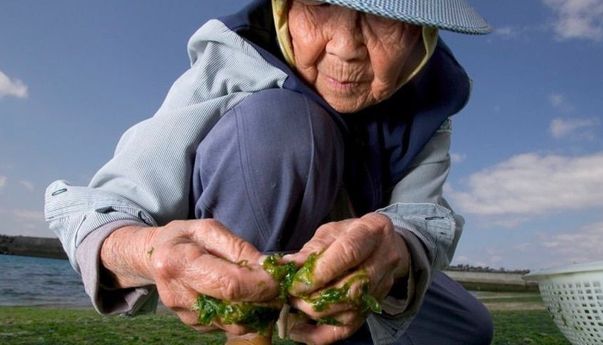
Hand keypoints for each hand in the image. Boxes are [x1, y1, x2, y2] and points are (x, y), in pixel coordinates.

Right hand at [101, 219, 278, 334]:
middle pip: (234, 309)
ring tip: (262, 290)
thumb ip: (238, 248)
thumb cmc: (185, 238)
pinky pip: (227, 325)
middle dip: (263, 300)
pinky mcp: (192, 325)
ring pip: (234, 324)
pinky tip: (243, 297)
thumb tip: (267, 267)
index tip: (279, 279)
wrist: (155, 257)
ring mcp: (184, 315)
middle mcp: (178, 295)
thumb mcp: (209, 229)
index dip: (260, 284)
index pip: (229, 284)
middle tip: (278, 287)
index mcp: (179, 262)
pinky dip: (242, 314)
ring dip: (256, 310)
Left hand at [284, 213, 409, 343]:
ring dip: (316, 314)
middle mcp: (384, 260)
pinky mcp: (374, 306)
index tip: (295, 283)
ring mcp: (382, 286)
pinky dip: (321, 334)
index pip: (348, 254)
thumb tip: (288, 265)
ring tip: (295, 307)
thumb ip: (312, 248)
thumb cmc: (352, 234)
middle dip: (315, 298)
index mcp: (372, 231)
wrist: (384, 244)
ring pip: (350, 311)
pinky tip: (300, 331)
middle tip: (291, 297)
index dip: (319, 273)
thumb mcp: (332, 231)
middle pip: (351, 289)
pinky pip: (350, 328)